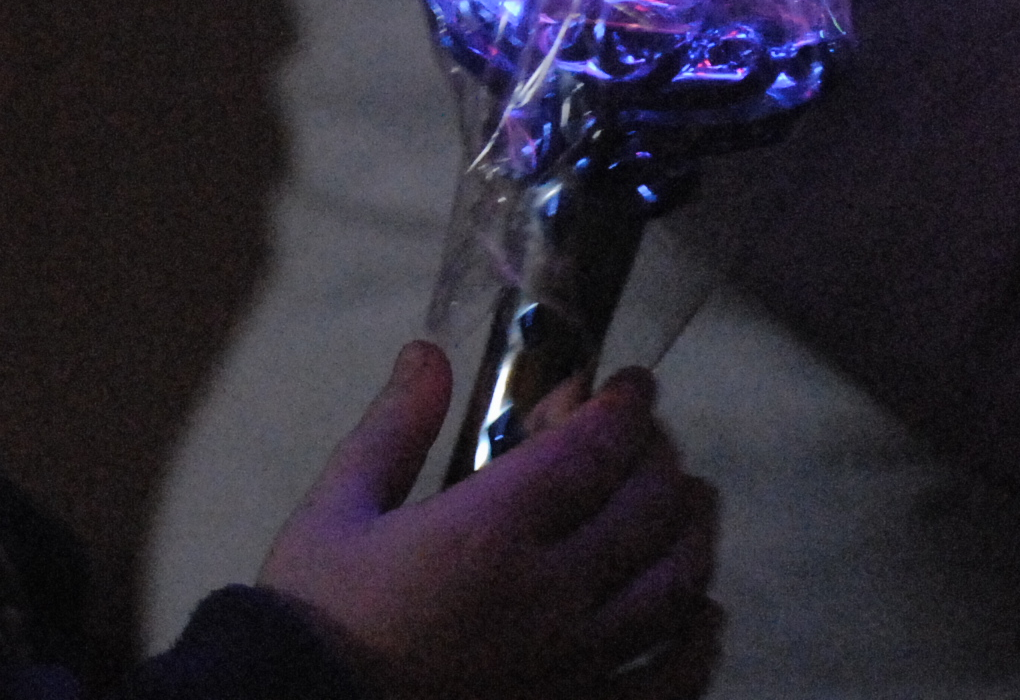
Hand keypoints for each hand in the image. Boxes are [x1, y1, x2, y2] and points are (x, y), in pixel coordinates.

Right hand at [258, 341, 720, 699]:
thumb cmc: (316, 611)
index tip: (634, 383)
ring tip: (692, 502)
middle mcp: (548, 595)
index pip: (590, 452)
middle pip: (646, 511)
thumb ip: (393, 427)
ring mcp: (573, 663)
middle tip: (650, 436)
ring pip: (674, 589)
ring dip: (693, 534)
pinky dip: (697, 643)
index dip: (624, 409)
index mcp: (488, 532)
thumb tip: (427, 354)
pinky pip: (669, 680)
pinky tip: (703, 614)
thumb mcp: (338, 507)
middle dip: (659, 458)